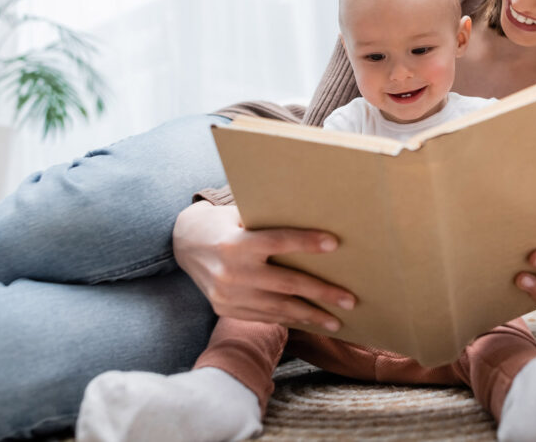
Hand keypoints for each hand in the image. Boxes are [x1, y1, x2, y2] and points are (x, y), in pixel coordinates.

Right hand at [173, 201, 356, 331]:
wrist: (184, 244)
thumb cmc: (225, 223)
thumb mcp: (242, 215)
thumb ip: (270, 223)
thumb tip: (313, 226)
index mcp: (237, 243)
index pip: (279, 242)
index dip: (307, 242)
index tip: (335, 244)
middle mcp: (232, 271)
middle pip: (286, 283)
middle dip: (322, 293)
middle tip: (350, 300)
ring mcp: (227, 295)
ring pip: (278, 308)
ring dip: (311, 315)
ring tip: (336, 320)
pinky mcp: (225, 309)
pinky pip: (263, 316)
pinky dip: (288, 319)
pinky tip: (309, 321)